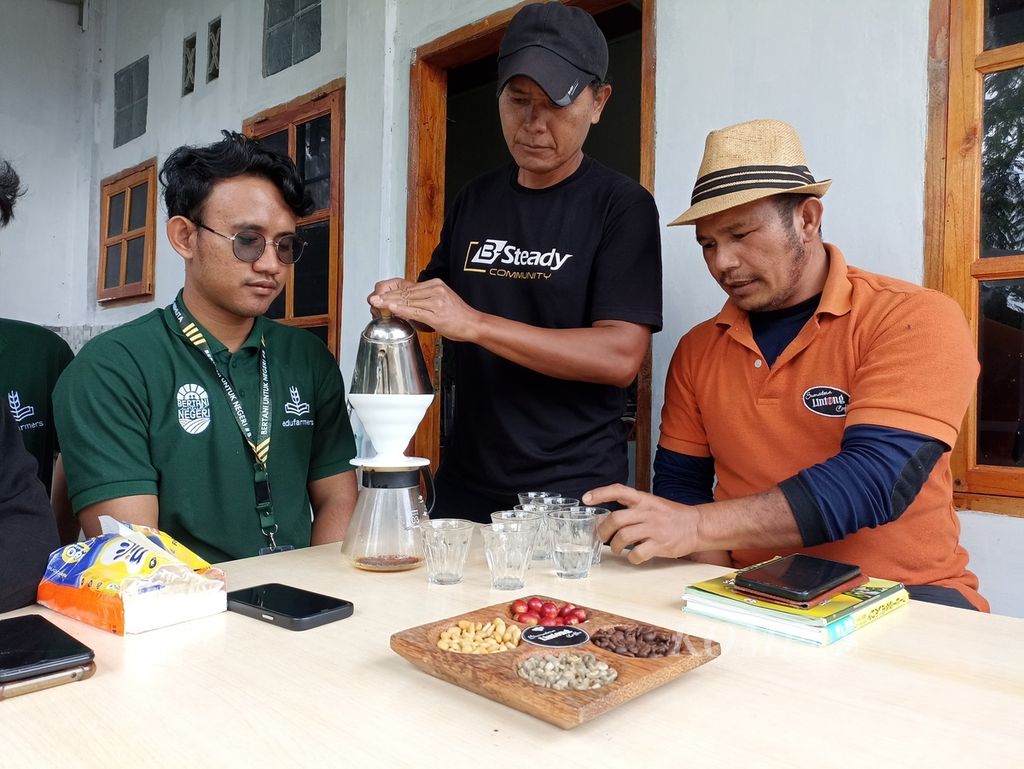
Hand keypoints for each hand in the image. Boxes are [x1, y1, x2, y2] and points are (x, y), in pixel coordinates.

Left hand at [369, 278, 482, 341]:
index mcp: (435, 284)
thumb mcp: (441, 300)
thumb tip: (406, 301)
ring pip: (408, 301)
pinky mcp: (436, 314)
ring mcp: (436, 301)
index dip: (392, 292)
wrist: (473, 323)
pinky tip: (391, 309)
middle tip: (372, 299)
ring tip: (377, 303)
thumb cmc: (458, 315)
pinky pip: (415, 311)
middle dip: (387, 297)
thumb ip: (424, 298)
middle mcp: (435, 289)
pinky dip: (401, 310)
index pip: (408, 287)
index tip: (379, 295)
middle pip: (406, 293)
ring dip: (390, 303)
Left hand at [583, 484, 701, 563]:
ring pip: (623, 537)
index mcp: (644, 499)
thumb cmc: (671, 516)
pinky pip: (637, 553)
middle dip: (602, 530)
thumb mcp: (652, 504)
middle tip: (600, 537)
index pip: (618, 490)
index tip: (586, 499)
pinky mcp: (660, 545)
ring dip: (614, 546)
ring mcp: (654, 528)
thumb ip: (632, 510)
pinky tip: (633, 557)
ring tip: (615, 549)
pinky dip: (631, 558)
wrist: (697, 525)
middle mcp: (647, 512)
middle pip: (615, 519)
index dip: (600, 493)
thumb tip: (606, 520)